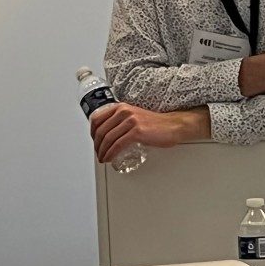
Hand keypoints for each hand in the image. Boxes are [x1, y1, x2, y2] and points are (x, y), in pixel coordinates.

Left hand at [89, 104, 208, 163]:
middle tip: (98, 153)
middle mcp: (123, 111)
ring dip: (102, 151)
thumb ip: (121, 121)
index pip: (97, 118)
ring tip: (102, 158)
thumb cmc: (155, 124)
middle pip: (101, 130)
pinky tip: (109, 158)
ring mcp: (130, 121)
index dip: (92, 132)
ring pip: (108, 138)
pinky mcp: (136, 131)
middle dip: (97, 145)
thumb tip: (109, 133)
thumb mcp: (134, 117)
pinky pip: (117, 145)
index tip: (94, 141)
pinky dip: (110, 153)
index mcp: (121, 107)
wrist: (172, 126)